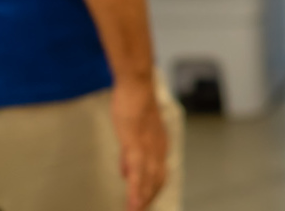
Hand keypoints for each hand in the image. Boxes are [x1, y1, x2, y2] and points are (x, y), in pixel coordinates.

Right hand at [111, 78, 167, 210]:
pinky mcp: (136, 144)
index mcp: (159, 146)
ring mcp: (149, 147)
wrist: (136, 86)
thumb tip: (126, 172)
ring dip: (143, 201)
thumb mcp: (133, 132)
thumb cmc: (133, 104)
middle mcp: (158, 148)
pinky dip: (136, 190)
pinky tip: (133, 204)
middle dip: (149, 200)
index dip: (152, 192)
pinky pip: (137, 172)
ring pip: (148, 181)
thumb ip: (130, 154)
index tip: (144, 206)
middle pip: (157, 181)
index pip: (159, 175)